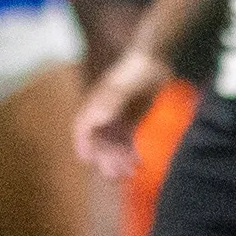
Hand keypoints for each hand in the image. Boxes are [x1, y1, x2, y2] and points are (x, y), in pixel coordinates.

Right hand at [75, 46, 168, 181]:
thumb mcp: (120, 89)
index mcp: (95, 107)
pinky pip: (129, 140)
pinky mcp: (134, 119)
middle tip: (116, 174)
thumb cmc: (133, 73)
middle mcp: (104, 114)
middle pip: (100, 141)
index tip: (88, 160)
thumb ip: (108, 104)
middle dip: (105, 159)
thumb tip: (96, 120)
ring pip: (114, 144)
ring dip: (119, 159)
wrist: (153, 61)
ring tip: (129, 172)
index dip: (83, 146)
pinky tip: (139, 161)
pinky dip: (131, 152)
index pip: (82, 130)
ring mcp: (119, 117)